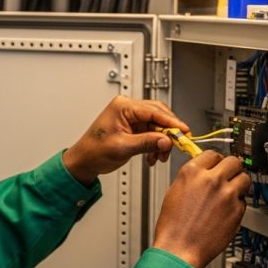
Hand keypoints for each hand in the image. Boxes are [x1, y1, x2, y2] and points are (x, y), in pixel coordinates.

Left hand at [63, 95, 188, 184]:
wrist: (84, 161)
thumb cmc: (94, 151)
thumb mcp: (123, 147)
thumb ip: (147, 142)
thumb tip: (166, 140)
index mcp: (122, 106)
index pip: (153, 111)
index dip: (171, 122)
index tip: (183, 131)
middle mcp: (128, 109)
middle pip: (158, 115)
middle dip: (168, 132)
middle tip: (177, 144)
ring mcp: (131, 118)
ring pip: (157, 126)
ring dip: (162, 141)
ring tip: (160, 155)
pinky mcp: (133, 127)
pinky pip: (151, 133)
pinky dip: (155, 145)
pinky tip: (153, 156)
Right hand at [152, 151, 250, 267]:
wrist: (179, 250)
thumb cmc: (173, 227)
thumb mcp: (175, 192)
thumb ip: (192, 178)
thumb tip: (204, 172)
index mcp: (193, 172)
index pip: (213, 154)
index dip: (216, 160)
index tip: (218, 165)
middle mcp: (211, 180)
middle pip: (234, 161)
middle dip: (232, 168)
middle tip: (229, 176)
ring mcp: (227, 194)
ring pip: (244, 178)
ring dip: (239, 184)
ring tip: (231, 193)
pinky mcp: (237, 210)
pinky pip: (244, 200)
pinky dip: (238, 204)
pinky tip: (226, 211)